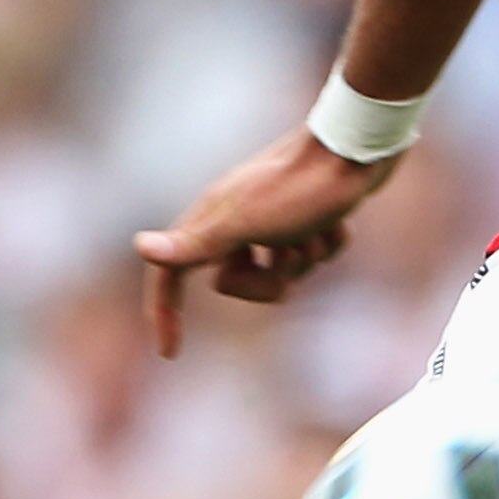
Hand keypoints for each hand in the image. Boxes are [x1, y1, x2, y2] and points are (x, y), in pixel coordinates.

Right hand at [134, 130, 400, 357]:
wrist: (359, 146)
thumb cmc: (301, 186)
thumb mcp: (245, 224)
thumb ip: (195, 243)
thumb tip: (140, 246)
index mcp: (211, 219)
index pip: (170, 274)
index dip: (165, 312)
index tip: (170, 353)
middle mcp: (237, 217)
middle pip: (237, 282)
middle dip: (269, 279)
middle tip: (287, 250)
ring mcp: (275, 215)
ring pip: (284, 270)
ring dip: (305, 257)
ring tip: (315, 227)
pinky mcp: (311, 212)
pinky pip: (317, 253)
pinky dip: (330, 243)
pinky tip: (338, 219)